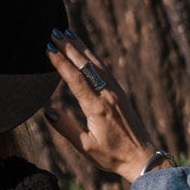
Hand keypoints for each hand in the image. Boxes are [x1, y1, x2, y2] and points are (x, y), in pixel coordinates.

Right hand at [43, 31, 159, 183]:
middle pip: (85, 65)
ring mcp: (116, 92)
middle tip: (54, 32)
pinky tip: (85, 51)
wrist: (141, 157)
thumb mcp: (85, 147)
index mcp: (97, 108)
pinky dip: (92, 56)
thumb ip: (66, 128)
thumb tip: (48, 111)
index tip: (49, 47)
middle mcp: (107, 95)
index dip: (61, 62)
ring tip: (67, 33)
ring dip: (81, 47)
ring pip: (96, 63)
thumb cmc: (111, 155)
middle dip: (69, 47)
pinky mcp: (120, 93)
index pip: (75, 79)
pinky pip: (104, 69)